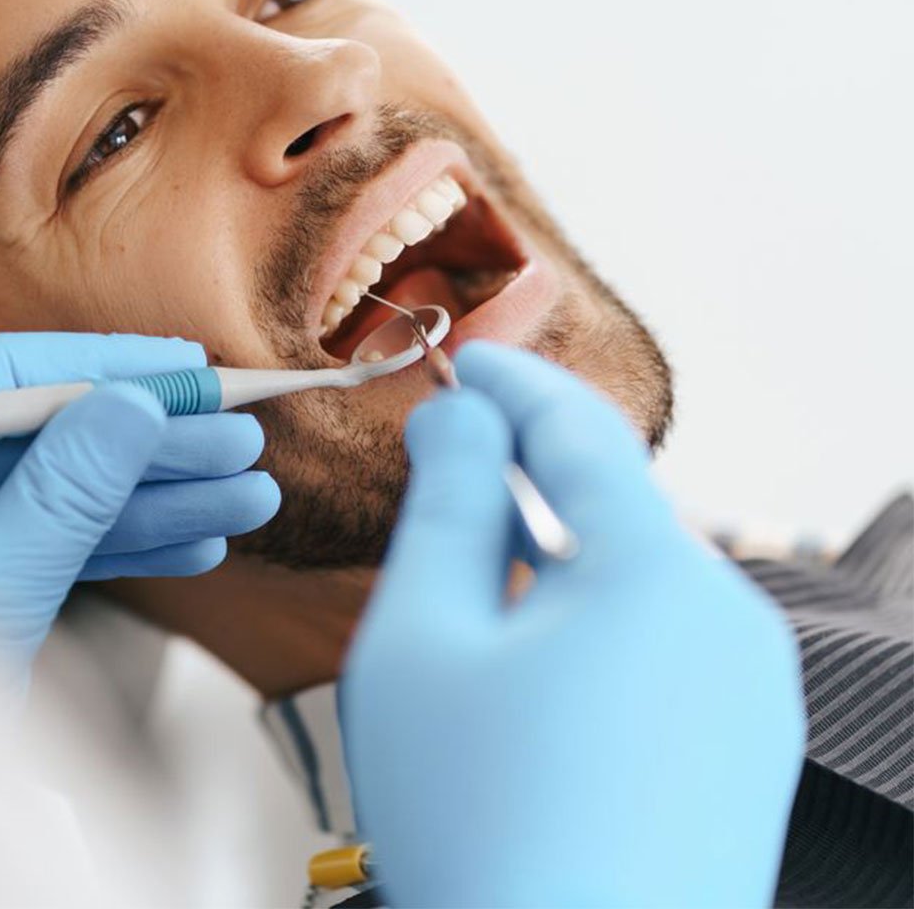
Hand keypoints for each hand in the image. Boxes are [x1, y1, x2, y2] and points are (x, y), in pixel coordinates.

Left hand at [0, 332, 279, 690]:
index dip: (108, 367)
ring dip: (164, 501)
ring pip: (71, 496)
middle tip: (246, 443)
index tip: (193, 368)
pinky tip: (198, 544)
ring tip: (250, 500)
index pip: (6, 379)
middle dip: (158, 449)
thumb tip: (136, 405)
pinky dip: (128, 549)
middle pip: (54, 437)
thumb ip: (63, 494)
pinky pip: (61, 546)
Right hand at [344, 342, 804, 908]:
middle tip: (446, 472)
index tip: (462, 356)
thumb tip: (461, 417)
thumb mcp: (427, 638)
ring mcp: (752, 689)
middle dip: (526, 477)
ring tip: (475, 592)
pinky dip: (592, 621)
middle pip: (613, 505)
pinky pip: (661, 642)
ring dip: (554, 557)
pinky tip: (534, 670)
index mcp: (659, 574)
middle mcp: (731, 617)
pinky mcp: (747, 746)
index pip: (580, 433)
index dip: (511, 383)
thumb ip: (446, 503)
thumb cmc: (482, 822)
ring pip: (635, 576)